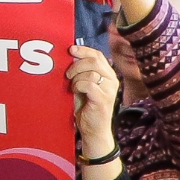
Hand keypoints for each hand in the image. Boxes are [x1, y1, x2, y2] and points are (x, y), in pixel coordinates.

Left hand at [66, 44, 118, 159]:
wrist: (93, 129)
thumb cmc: (86, 107)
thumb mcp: (82, 86)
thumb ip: (80, 72)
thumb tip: (70, 56)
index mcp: (108, 75)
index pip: (98, 55)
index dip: (83, 50)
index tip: (70, 49)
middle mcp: (112, 80)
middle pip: (95, 61)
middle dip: (77, 65)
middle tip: (67, 74)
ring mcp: (110, 90)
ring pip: (91, 72)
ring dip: (76, 78)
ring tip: (72, 87)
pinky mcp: (103, 99)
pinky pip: (88, 84)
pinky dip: (78, 86)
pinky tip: (75, 92)